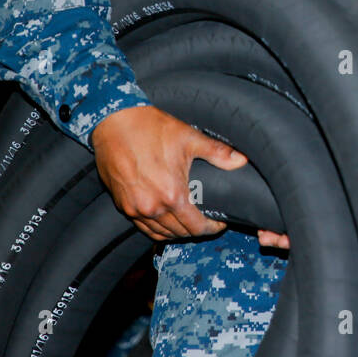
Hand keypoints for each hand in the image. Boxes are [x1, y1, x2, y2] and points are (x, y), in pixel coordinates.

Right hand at [92, 104, 285, 247]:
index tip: (220, 222)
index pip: (196, 227)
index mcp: (172, 195)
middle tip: (207, 221)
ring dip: (177, 232)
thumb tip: (241, 160)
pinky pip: (143, 227)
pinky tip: (167, 220)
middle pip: (179, 233)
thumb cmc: (152, 129)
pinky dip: (157, 228)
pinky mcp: (122, 204)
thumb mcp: (189, 138)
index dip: (212, 228)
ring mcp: (135, 208)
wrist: (115, 122)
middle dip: (196, 230)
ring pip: (160, 234)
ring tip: (189, 222)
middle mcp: (153, 207)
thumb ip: (217, 152)